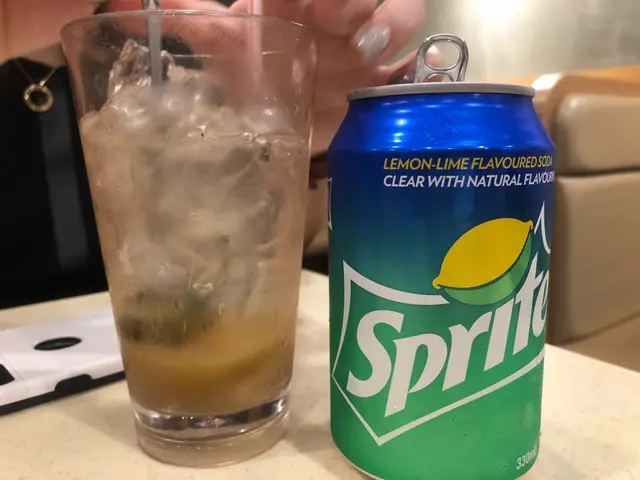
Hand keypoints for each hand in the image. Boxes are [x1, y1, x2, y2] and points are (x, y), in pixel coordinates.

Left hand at [104, 0, 430, 154]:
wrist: (281, 121)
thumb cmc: (251, 75)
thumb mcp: (220, 42)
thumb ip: (187, 18)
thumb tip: (124, 9)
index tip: (302, 2)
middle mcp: (338, 15)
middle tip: (330, 17)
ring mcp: (367, 45)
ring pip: (402, 12)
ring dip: (391, 20)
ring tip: (366, 48)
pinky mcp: (384, 79)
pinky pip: (417, 64)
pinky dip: (423, 64)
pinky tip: (414, 70)